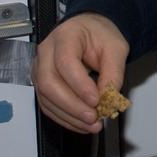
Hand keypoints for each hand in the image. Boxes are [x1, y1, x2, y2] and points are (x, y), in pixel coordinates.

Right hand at [32, 12, 128, 133]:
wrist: (90, 31)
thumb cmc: (100, 36)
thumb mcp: (116, 48)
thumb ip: (113, 72)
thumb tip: (107, 98)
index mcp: (66, 36)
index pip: (65, 62)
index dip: (79, 85)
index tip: (96, 100)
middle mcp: (46, 52)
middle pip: (50, 83)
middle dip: (72, 105)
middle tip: (93, 117)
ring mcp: (40, 68)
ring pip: (46, 97)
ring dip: (69, 116)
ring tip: (91, 125)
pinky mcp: (41, 83)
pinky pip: (47, 105)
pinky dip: (64, 118)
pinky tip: (80, 124)